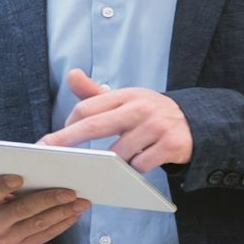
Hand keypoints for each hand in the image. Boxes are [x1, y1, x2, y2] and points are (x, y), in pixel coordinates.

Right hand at [0, 174, 90, 243]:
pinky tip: (73, 214)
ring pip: (38, 224)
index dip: (4, 185)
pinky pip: (44, 236)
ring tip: (80, 203)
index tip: (19, 177)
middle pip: (23, 210)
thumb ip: (4, 170)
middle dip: (49, 200)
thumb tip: (39, 154)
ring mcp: (7, 238)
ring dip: (62, 213)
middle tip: (70, 192)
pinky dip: (61, 224)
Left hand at [38, 69, 192, 173]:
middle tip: (48, 152)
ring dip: (112, 163)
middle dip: (67, 140)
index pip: (87, 108)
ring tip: (115, 163)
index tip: (54, 140)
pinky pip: (141, 165)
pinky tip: (138, 165)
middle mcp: (140, 108)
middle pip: (94, 127)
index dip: (68, 125)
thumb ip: (95, 93)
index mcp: (126, 95)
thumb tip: (70, 74)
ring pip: (118, 153)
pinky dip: (134, 169)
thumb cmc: (149, 114)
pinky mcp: (171, 144)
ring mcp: (156, 126)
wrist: (195, 124)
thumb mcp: (125, 99)